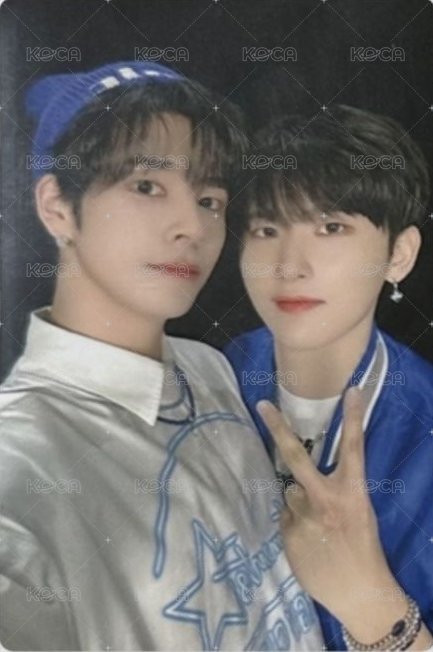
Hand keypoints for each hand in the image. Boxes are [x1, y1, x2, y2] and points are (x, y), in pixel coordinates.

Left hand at [257, 387, 405, 631]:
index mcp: (351, 492)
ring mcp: (303, 518)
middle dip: (278, 428)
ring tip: (317, 528)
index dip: (353, 418)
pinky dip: (294, 524)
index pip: (354, 448)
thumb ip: (334, 492)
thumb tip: (298, 482)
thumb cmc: (363, 550)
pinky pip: (285, 518)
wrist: (361, 594)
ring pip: (290, 494)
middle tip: (262, 405)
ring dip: (298, 503)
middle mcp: (324, 500)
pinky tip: (309, 542)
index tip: (352, 390)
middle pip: (296, 457)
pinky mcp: (288, 536)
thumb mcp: (359, 513)